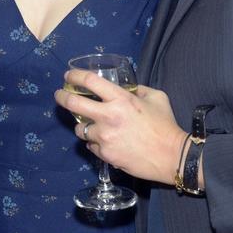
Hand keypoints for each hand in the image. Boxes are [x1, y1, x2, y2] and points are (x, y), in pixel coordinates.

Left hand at [54, 72, 186, 185]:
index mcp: (120, 99)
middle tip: (59, 95)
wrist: (172, 157)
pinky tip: (104, 142)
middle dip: (62, 97)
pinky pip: (91, 146)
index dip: (75, 76)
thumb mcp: (156, 97)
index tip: (68, 76)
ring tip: (88, 125)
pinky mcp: (106, 155)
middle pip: (73, 104)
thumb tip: (128, 88)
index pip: (89, 81)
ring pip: (80, 129)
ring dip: (82, 125)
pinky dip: (95, 143)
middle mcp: (108, 116)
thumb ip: (138, 90)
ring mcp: (105, 137)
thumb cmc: (166, 125)